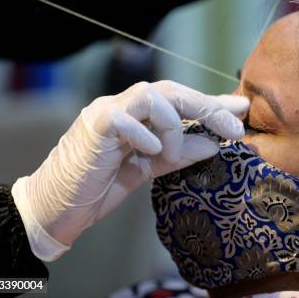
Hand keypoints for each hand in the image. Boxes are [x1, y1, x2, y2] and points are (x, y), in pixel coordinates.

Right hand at [11, 81, 248, 260]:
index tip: (242, 109)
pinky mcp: (91, 126)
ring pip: (150, 94)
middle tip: (234, 128)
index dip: (213, 103)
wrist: (56, 207)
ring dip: (172, 124)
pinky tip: (153, 151)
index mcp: (139, 115)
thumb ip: (180, 155)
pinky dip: (144, 133)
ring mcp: (106, 112)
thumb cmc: (100, 186)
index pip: (181, 101)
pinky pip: (122, 118)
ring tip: (171, 154)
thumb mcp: (149, 170)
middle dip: (206, 106)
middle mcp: (124, 106)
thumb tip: (216, 144)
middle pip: (171, 90)